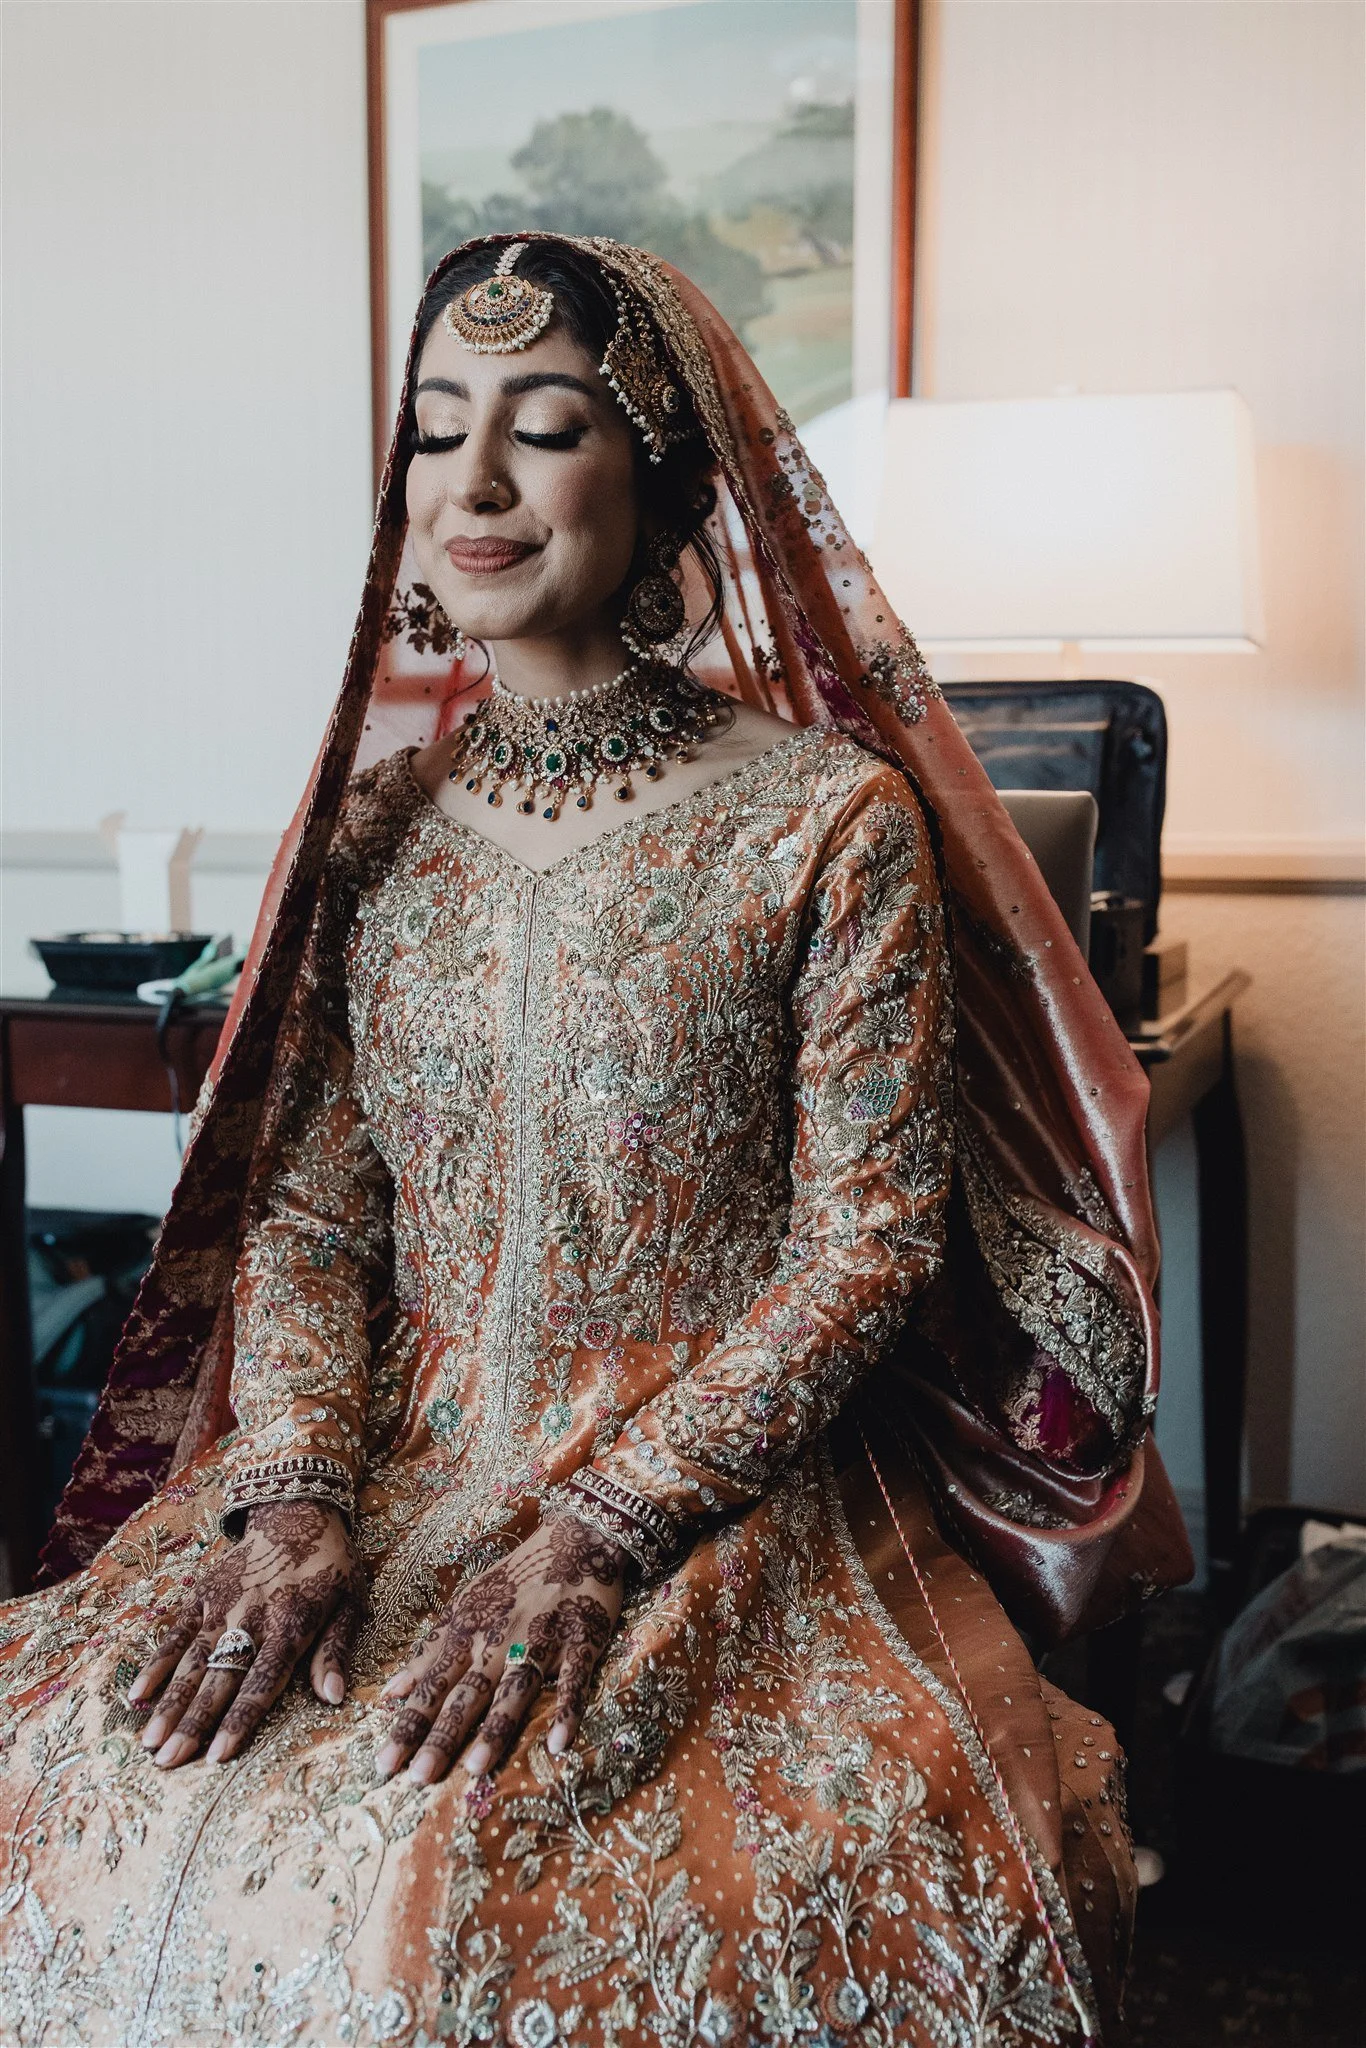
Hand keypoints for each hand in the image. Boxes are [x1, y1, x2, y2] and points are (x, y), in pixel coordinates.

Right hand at [128, 1499, 363, 1767]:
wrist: (297, 1510)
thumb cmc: (329, 1565)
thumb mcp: (349, 1602)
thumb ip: (335, 1651)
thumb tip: (334, 1698)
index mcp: (291, 1624)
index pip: (262, 1681)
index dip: (239, 1720)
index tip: (218, 1756)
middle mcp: (251, 1617)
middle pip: (219, 1678)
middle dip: (193, 1723)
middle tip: (169, 1762)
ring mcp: (222, 1605)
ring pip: (192, 1661)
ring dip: (170, 1703)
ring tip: (149, 1743)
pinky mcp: (202, 1594)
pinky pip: (175, 1633)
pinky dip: (156, 1663)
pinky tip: (138, 1695)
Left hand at [376, 1513, 625, 1785]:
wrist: (575, 1540)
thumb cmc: (515, 1578)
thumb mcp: (466, 1606)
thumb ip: (431, 1649)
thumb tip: (390, 1692)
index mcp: (469, 1633)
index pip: (432, 1686)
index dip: (409, 1724)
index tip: (383, 1765)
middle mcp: (499, 1641)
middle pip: (466, 1694)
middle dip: (441, 1735)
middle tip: (418, 1778)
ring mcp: (541, 1642)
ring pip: (513, 1691)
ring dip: (494, 1728)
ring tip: (474, 1768)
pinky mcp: (581, 1643)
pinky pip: (573, 1681)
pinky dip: (567, 1710)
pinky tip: (558, 1743)